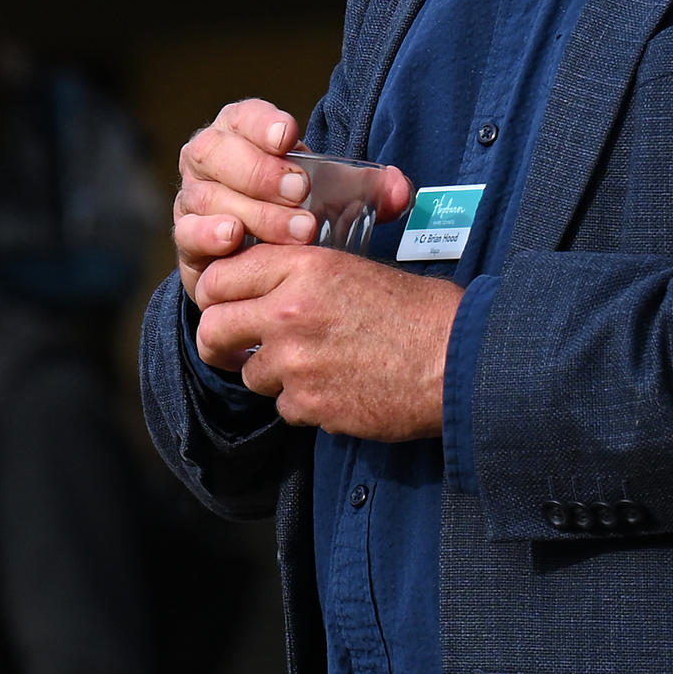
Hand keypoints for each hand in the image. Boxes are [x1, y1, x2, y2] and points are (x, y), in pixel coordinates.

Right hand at [174, 101, 400, 289]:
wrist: (266, 257)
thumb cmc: (299, 211)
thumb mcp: (336, 194)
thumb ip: (371, 189)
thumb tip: (397, 189)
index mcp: (240, 135)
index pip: (242, 117)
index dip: (261, 123)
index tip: (288, 136)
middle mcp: (208, 162)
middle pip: (216, 154)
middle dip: (259, 172)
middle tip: (300, 193)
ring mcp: (193, 201)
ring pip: (205, 196)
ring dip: (251, 212)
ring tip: (293, 230)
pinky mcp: (187, 242)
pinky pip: (187, 233)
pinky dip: (208, 235)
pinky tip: (234, 240)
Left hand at [192, 243, 459, 441]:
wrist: (459, 359)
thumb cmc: (419, 311)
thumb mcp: (355, 268)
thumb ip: (301, 276)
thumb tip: (261, 289)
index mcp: (303, 267)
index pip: (220, 277)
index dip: (218, 295)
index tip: (226, 306)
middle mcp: (289, 311)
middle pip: (214, 329)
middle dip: (221, 342)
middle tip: (236, 349)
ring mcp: (296, 361)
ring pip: (251, 374)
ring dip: (274, 376)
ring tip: (316, 367)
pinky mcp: (310, 403)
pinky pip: (285, 406)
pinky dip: (305, 403)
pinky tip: (339, 389)